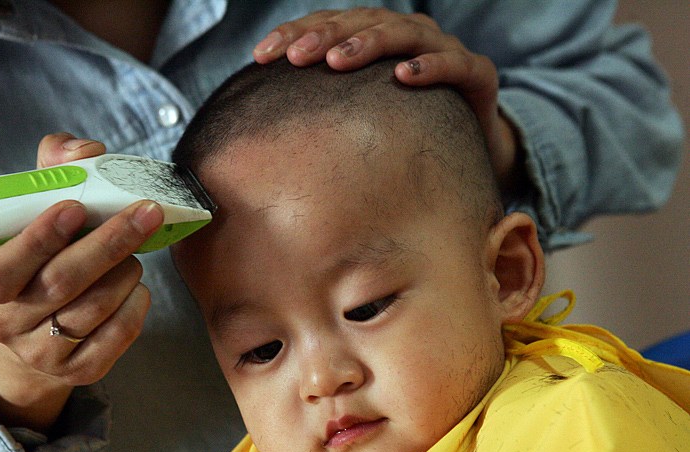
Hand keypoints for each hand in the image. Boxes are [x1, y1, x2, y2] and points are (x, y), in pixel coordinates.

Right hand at [0, 134, 162, 433]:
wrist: (27, 333)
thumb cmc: (32, 258)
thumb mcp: (26, 214)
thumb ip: (50, 172)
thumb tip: (81, 150)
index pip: (4, 267)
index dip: (41, 237)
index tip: (76, 207)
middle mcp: (6, 322)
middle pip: (61, 284)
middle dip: (108, 244)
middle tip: (145, 214)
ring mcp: (40, 352)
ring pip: (91, 311)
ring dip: (124, 273)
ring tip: (136, 252)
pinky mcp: (75, 372)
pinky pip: (113, 341)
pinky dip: (134, 309)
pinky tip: (138, 288)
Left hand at [253, 8, 521, 193]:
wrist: (472, 147)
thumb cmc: (404, 130)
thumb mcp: (358, 118)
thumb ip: (321, 113)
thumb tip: (258, 133)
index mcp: (374, 38)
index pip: (329, 25)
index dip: (295, 33)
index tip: (261, 55)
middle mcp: (407, 35)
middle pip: (362, 22)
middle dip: (326, 35)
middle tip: (297, 56)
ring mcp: (443, 50)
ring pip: (403, 33)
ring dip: (369, 43)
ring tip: (338, 60)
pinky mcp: (476, 74)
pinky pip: (454, 64)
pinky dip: (430, 66)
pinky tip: (403, 76)